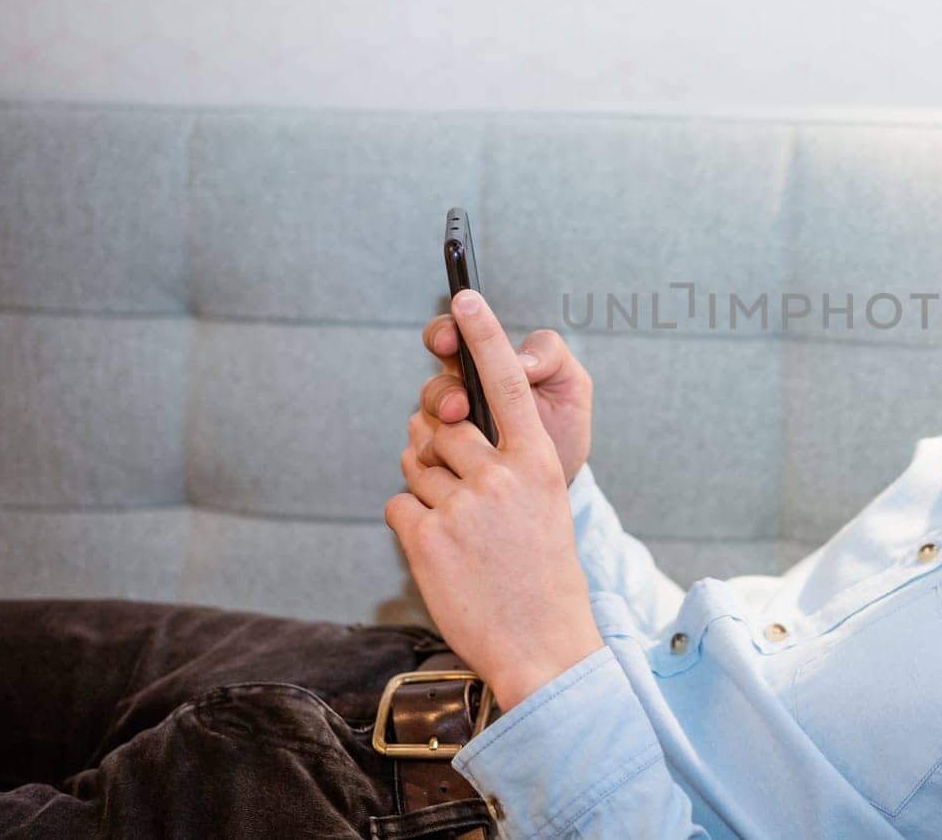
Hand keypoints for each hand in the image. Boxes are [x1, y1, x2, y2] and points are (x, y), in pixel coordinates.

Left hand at [388, 289, 604, 712]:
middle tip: (458, 489)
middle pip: (442, 425)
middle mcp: (501, 476)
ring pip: (414, 462)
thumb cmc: (541, 570)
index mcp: (538, 462)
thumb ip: (500, 461)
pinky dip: (411, 523)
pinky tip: (442, 551)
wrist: (543, 644)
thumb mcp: (541, 504)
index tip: (465, 296)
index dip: (484, 335)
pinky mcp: (426, 540)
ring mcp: (463, 508)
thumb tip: (438, 429)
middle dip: (436, 446)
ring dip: (424, 486)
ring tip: (457, 528)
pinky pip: (398, 504)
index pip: (508, 383)